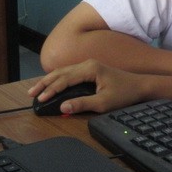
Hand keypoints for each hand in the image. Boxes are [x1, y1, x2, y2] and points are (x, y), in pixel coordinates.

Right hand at [27, 59, 146, 114]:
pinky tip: (51, 85)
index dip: (51, 90)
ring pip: (63, 71)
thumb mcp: (103, 103)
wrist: (140, 86)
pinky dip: (58, 79)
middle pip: (60, 72)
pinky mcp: (90, 70)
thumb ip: (82, 104)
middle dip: (44, 83)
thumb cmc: (124, 94)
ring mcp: (88, 66)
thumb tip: (63, 108)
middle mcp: (87, 64)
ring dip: (49, 80)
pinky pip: (69, 73)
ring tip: (36, 89)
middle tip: (31, 94)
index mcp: (90, 69)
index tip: (40, 99)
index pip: (64, 79)